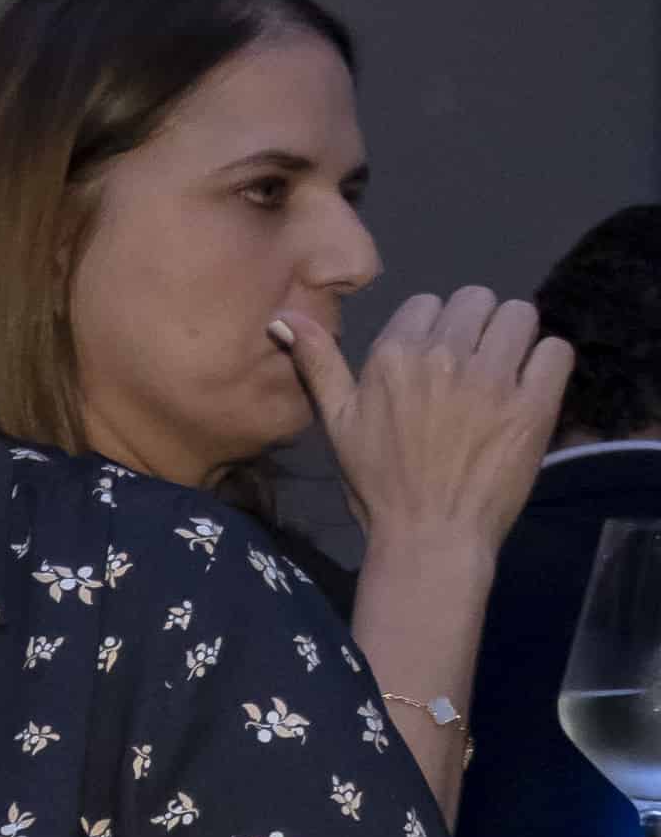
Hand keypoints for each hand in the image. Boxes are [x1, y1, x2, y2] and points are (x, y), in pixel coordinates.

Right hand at [278, 286, 570, 563]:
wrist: (429, 537)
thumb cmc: (378, 484)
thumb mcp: (337, 423)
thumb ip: (317, 364)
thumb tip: (281, 317)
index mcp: (393, 358)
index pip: (428, 303)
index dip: (433, 328)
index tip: (433, 361)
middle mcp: (444, 357)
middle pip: (478, 299)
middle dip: (475, 325)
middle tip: (472, 365)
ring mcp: (493, 379)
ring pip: (519, 315)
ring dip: (513, 338)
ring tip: (505, 372)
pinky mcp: (534, 403)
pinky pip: (555, 350)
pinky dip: (545, 364)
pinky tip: (530, 389)